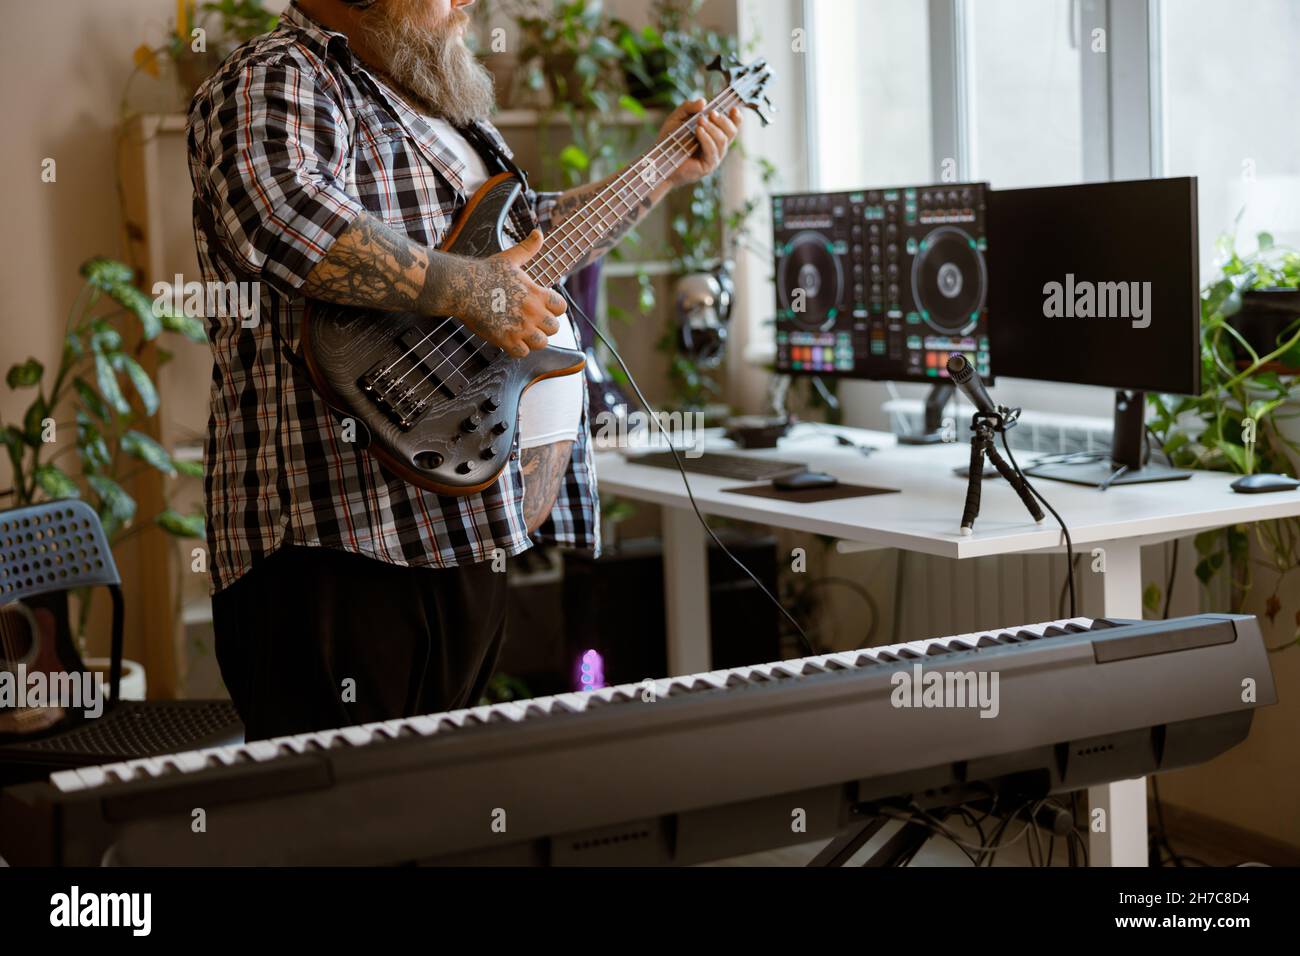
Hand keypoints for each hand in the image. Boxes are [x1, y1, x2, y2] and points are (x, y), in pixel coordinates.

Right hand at [458, 229, 565, 357]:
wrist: (462, 287)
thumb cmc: (485, 271)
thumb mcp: (510, 258)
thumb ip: (528, 248)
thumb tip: (539, 233)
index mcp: (536, 293)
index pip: (561, 308)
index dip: (553, 309)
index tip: (542, 307)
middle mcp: (532, 312)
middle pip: (553, 328)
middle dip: (544, 326)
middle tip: (531, 322)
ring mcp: (520, 328)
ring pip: (541, 343)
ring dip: (533, 340)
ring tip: (522, 333)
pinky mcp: (505, 340)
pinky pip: (522, 353)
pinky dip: (518, 349)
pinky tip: (509, 340)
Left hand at [658, 98, 742, 188]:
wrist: (659, 160)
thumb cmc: (669, 141)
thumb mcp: (677, 118)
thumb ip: (688, 107)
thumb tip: (703, 101)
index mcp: (714, 134)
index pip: (733, 125)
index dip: (736, 117)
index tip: (733, 108)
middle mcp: (717, 146)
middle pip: (731, 131)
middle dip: (723, 120)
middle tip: (711, 113)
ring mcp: (714, 157)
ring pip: (723, 140)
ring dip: (712, 128)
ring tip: (699, 122)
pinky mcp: (708, 166)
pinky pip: (713, 151)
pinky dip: (707, 139)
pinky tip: (698, 131)